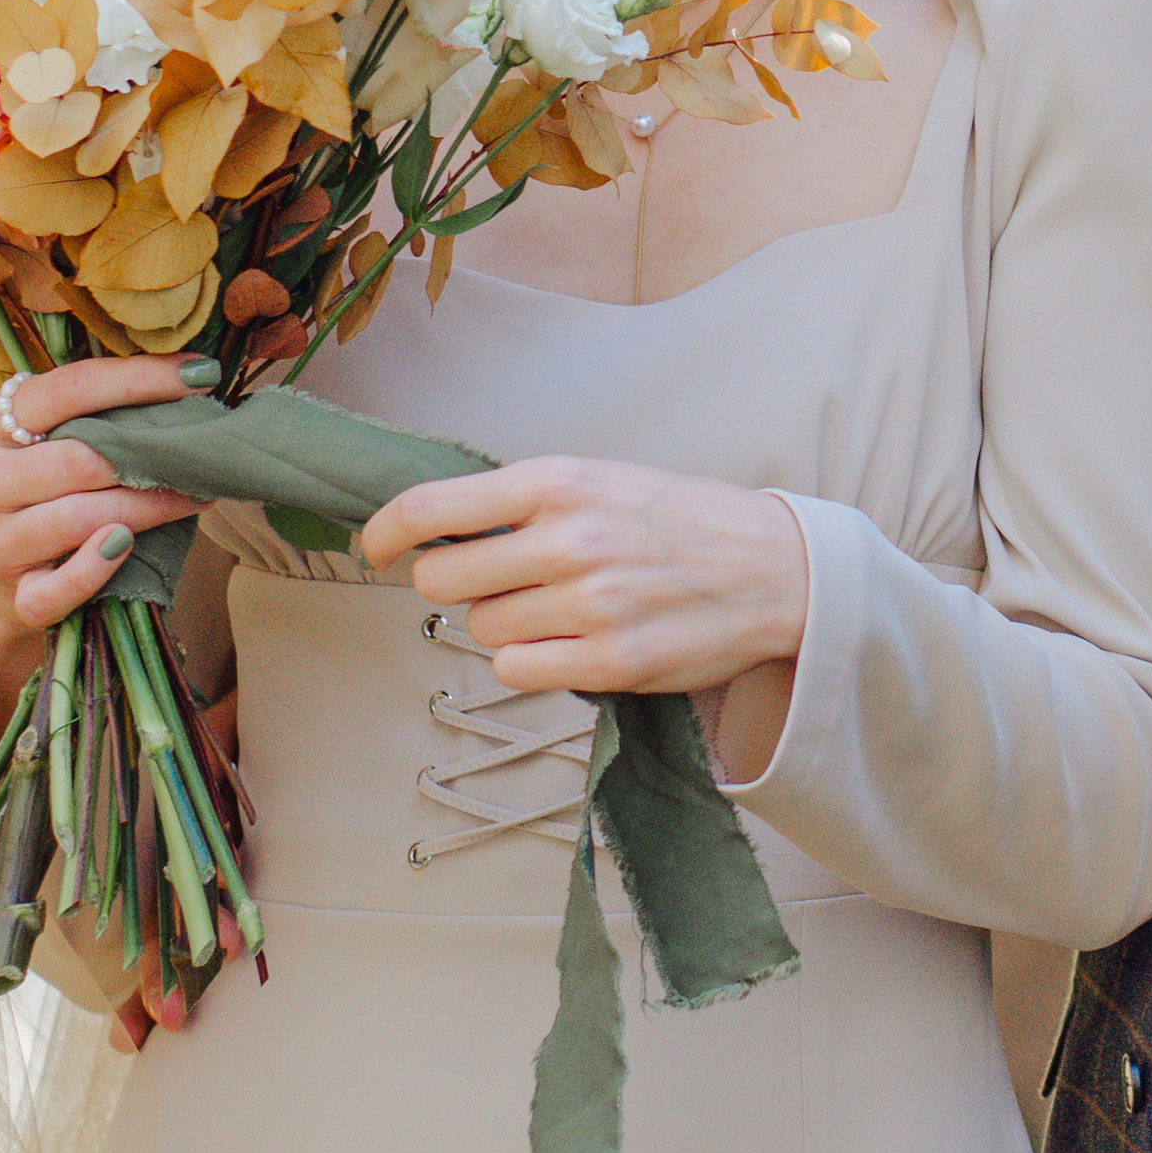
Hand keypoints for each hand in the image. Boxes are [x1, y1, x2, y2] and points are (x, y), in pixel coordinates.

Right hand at [0, 352, 205, 720]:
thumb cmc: (36, 490)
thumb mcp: (41, 439)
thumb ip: (90, 410)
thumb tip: (188, 377)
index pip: (70, 388)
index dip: (141, 378)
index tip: (200, 373)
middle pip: (80, 459)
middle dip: (152, 453)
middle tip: (203, 450)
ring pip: (80, 517)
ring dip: (150, 506)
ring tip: (194, 494)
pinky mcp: (15, 596)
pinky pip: (61, 586)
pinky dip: (97, 567)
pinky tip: (127, 545)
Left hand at [359, 456, 810, 727]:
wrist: (776, 570)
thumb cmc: (684, 522)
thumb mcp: (603, 481)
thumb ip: (527, 501)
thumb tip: (439, 529)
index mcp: (560, 482)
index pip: (433, 509)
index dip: (386, 532)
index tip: (375, 547)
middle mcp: (568, 540)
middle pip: (443, 579)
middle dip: (457, 583)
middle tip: (499, 580)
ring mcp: (589, 605)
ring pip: (483, 629)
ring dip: (506, 624)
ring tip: (561, 608)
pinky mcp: (609, 662)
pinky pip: (517, 671)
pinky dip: (531, 662)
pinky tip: (571, 642)